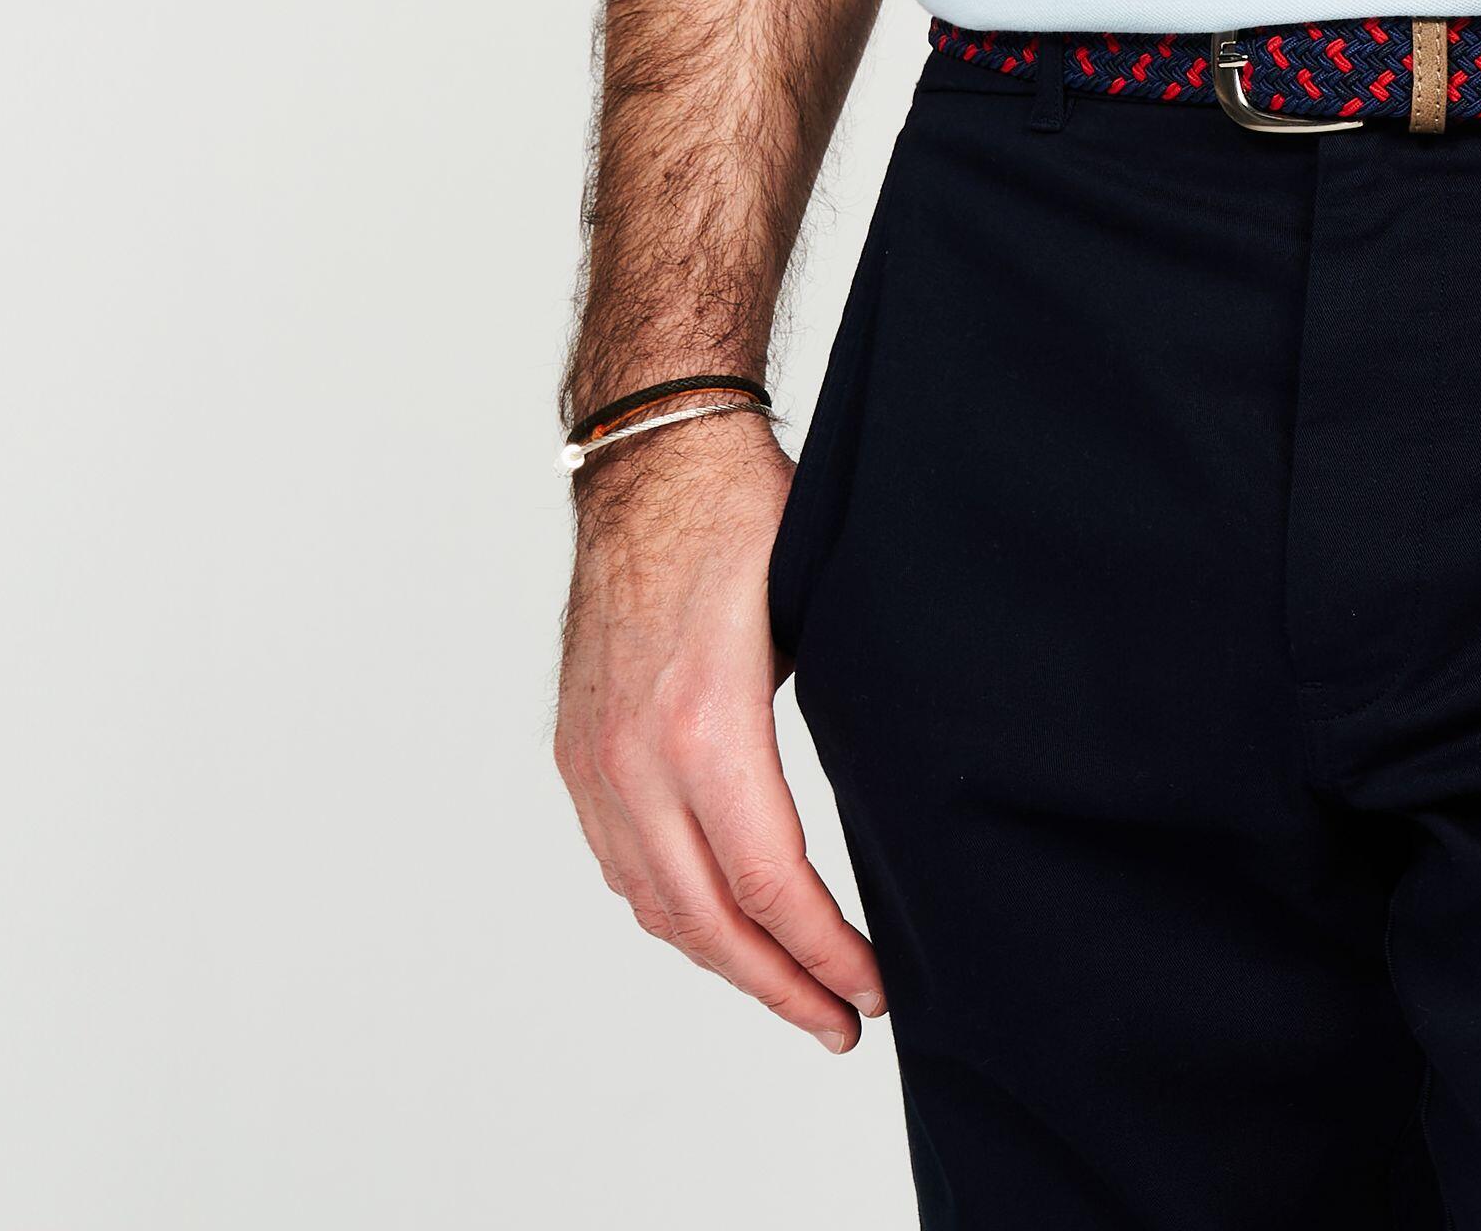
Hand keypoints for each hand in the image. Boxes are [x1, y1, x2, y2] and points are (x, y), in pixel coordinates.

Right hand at [553, 413, 884, 1049]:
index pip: (768, 882)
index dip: (824, 951)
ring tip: (792, 989)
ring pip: (658, 906)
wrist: (654, 458)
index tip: (875, 988)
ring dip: (726, 962)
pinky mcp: (579, 753)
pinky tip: (722, 926)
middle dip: (781, 986)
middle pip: (707, 921)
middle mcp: (636, 758)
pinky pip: (624, 866)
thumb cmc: (747, 516)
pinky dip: (675, 913)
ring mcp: (597, 761)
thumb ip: (838, 714)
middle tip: (842, 1022)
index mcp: (706, 724)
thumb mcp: (816, 612)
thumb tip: (901, 796)